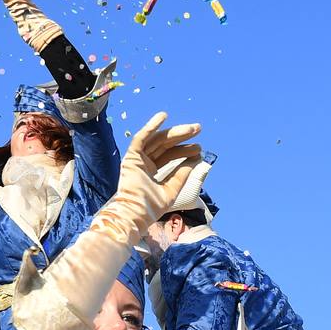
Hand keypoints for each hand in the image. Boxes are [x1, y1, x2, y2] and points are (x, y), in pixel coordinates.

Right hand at [94, 112, 202, 244]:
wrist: (137, 213)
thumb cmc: (151, 207)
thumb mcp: (172, 189)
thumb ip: (182, 174)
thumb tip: (195, 160)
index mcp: (151, 171)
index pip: (169, 155)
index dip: (184, 150)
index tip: (199, 147)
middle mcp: (144, 162)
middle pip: (165, 145)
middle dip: (182, 136)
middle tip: (198, 129)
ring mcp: (137, 159)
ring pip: (157, 140)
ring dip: (174, 132)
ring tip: (192, 128)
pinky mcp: (131, 157)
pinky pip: (141, 138)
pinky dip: (151, 126)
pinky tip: (163, 116)